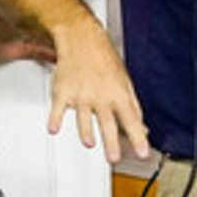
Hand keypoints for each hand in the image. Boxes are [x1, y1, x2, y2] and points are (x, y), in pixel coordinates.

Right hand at [47, 24, 149, 162]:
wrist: (81, 39)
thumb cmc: (103, 59)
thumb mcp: (125, 81)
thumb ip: (132, 106)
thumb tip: (141, 126)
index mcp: (118, 94)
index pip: (131, 120)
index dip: (139, 138)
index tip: (142, 152)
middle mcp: (100, 97)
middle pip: (107, 124)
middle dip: (111, 144)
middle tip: (113, 158)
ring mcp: (80, 95)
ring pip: (83, 120)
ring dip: (86, 134)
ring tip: (90, 144)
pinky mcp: (63, 92)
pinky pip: (58, 110)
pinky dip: (55, 120)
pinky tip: (54, 129)